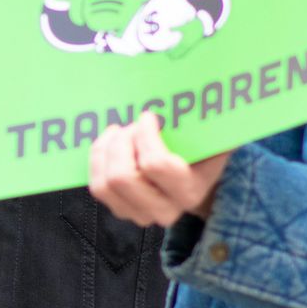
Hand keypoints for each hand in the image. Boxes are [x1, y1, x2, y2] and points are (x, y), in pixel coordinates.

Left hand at [90, 112, 230, 227]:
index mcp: (189, 192)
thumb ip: (202, 125)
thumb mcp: (210, 139)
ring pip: (103, 185)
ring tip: (118, 132)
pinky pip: (96, 187)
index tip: (148, 116)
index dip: (145, 136)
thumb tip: (196, 93)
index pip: (156, 164)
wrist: (197, 179)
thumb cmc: (202, 153)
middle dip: (121, 144)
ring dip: (105, 152)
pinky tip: (109, 144)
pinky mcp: (121, 211)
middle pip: (122, 178)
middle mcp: (164, 210)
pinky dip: (98, 161)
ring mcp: (139, 214)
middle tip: (130, 126)